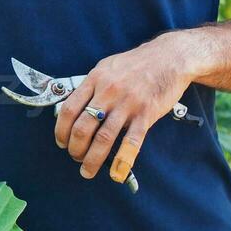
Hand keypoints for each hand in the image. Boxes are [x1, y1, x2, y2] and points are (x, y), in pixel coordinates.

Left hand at [52, 33, 197, 183]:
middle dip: (75, 148)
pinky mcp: (146, 114)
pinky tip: (116, 173)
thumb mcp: (107, 67)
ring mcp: (127, 103)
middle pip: (82, 127)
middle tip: (75, 157)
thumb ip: (91, 86)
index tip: (61, 142)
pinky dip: (122, 161)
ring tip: (87, 170)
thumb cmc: (137, 63)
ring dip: (92, 159)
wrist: (170, 58)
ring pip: (103, 138)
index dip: (61, 130)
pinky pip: (131, 142)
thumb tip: (74, 106)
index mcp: (95, 79)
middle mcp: (108, 91)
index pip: (69, 109)